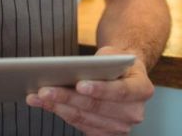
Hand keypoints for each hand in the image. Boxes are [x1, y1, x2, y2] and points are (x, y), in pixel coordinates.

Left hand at [26, 46, 153, 135]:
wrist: (123, 76)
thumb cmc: (116, 62)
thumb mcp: (113, 54)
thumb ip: (101, 62)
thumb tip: (75, 70)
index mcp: (143, 89)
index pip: (121, 91)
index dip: (100, 89)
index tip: (79, 84)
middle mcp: (135, 112)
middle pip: (97, 107)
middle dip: (68, 98)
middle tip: (45, 89)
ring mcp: (120, 127)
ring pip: (84, 118)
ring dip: (58, 107)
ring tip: (38, 95)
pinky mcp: (105, 134)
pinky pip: (79, 125)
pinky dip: (60, 113)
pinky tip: (45, 104)